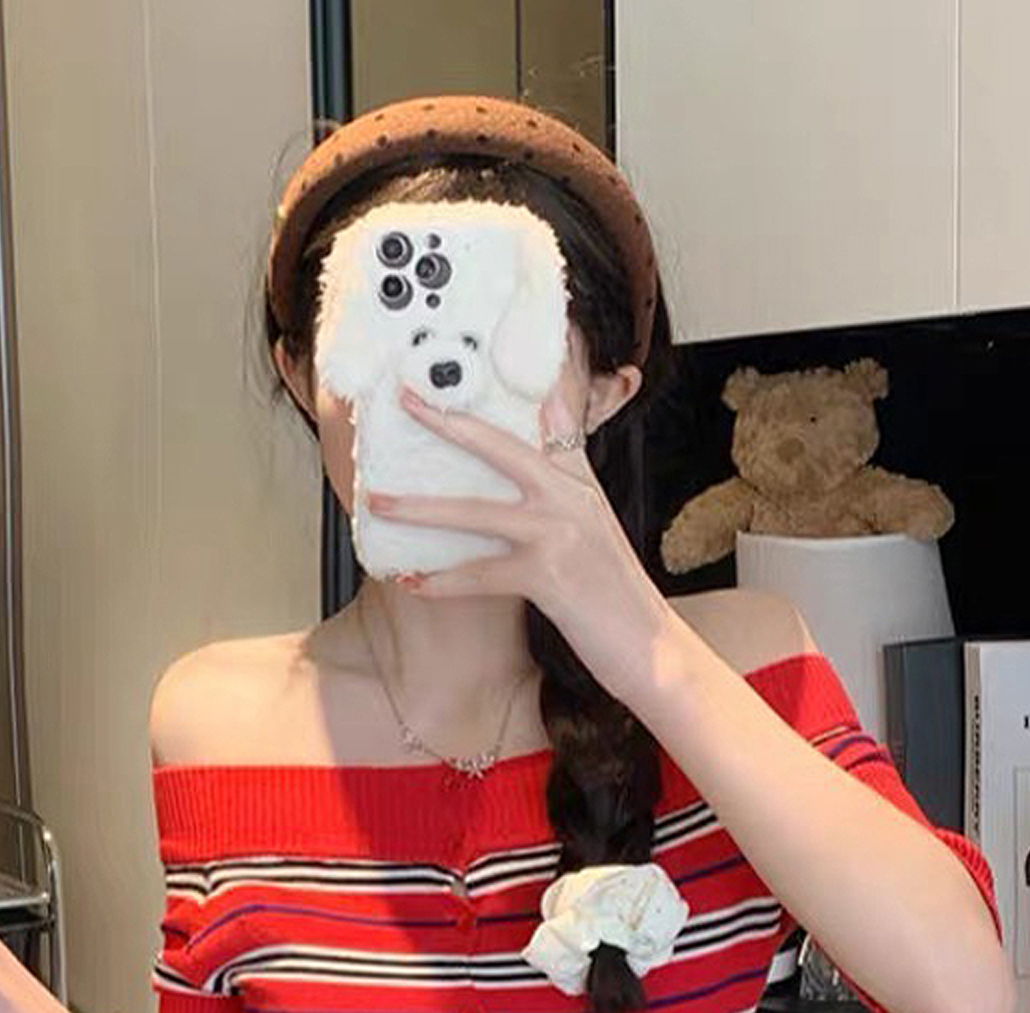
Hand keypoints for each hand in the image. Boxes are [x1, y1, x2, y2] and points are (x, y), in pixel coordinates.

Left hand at [367, 384, 677, 706]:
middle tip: (406, 399)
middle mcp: (570, 498)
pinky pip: (479, 575)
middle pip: (501, 445)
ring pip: (474, 511)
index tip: (487, 346)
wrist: (652, 648)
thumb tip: (523, 475)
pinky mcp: (548, 575)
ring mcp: (559, 533)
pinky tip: (410, 583)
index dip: (524, 378)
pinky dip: (441, 582)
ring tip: (378, 503)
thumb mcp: (594, 532)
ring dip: (419, 508)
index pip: (554, 415)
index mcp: (581, 483)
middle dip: (448, 422)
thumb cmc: (615, 598)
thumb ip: (564, 495)